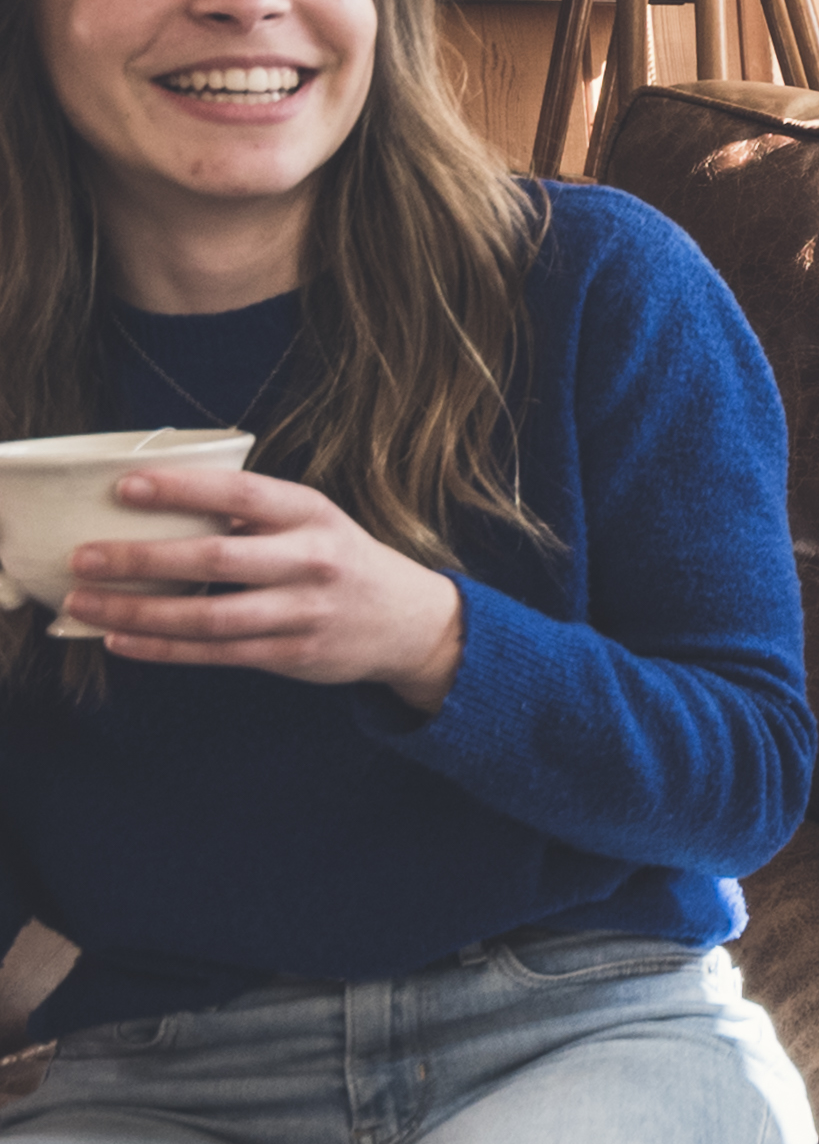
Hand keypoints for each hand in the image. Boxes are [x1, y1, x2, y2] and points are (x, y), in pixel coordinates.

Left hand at [68, 463, 469, 710]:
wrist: (411, 622)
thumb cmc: (341, 561)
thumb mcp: (314, 521)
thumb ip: (250, 516)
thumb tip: (153, 509)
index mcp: (313, 514)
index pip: (241, 494)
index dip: (181, 490)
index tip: (123, 488)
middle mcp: (311, 562)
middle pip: (215, 560)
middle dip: (141, 560)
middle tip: (83, 557)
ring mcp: (303, 613)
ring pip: (207, 617)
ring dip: (138, 611)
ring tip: (84, 604)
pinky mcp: (291, 655)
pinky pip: (214, 654)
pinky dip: (161, 648)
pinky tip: (119, 640)